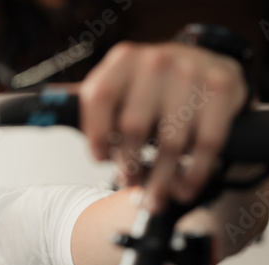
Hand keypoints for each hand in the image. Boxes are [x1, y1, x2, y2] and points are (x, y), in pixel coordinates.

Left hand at [80, 41, 249, 213]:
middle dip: (129, 167)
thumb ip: (93, 105)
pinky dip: (193, 175)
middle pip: (134, 128)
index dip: (96, 135)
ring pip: (170, 143)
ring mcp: (192, 73)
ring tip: (155, 199)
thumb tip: (46, 114)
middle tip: (130, 185)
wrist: (208, 65)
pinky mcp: (222, 90)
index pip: (99, 97)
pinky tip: (183, 188)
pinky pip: (205, 145)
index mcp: (123, 61)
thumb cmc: (155, 87)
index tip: (100, 158)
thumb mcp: (121, 87)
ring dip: (160, 181)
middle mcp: (156, 62)